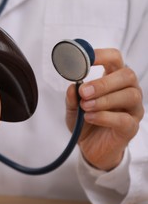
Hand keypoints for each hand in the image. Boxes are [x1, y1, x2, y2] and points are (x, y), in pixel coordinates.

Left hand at [65, 49, 143, 170]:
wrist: (90, 148)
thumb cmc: (85, 122)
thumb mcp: (72, 108)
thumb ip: (72, 97)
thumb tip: (73, 86)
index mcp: (114, 80)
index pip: (114, 59)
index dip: (101, 55)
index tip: (85, 59)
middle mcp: (128, 91)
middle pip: (127, 75)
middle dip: (104, 82)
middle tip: (84, 91)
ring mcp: (132, 109)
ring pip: (129, 95)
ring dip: (104, 99)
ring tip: (85, 106)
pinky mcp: (131, 127)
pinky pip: (123, 119)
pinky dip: (104, 116)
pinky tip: (90, 117)